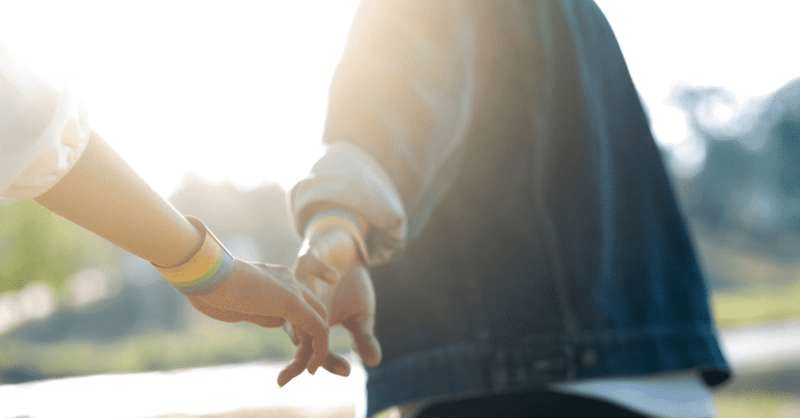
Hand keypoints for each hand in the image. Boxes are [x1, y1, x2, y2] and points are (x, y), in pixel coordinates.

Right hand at [185, 258, 329, 372]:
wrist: (203, 274)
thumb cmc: (205, 287)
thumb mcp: (232, 301)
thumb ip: (249, 307)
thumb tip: (247, 314)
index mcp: (275, 280)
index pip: (302, 306)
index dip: (302, 332)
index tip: (294, 354)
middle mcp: (289, 281)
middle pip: (316, 314)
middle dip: (314, 343)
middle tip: (306, 367)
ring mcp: (293, 289)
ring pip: (319, 324)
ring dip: (315, 353)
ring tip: (305, 373)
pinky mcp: (292, 301)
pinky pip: (318, 329)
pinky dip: (320, 351)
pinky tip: (310, 368)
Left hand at [277, 227, 381, 385]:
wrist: (346, 250)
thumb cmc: (351, 287)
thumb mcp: (361, 315)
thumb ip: (363, 337)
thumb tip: (374, 363)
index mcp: (312, 324)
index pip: (313, 350)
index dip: (325, 362)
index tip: (346, 371)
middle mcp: (301, 307)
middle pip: (298, 333)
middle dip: (306, 353)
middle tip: (314, 369)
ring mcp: (301, 283)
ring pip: (296, 302)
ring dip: (306, 316)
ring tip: (322, 329)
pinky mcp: (306, 259)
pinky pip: (308, 265)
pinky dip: (320, 271)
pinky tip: (334, 278)